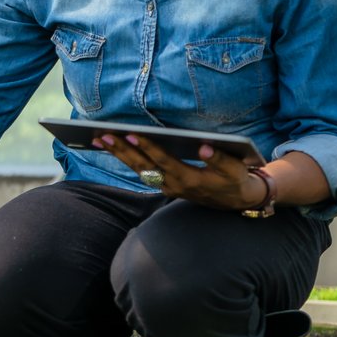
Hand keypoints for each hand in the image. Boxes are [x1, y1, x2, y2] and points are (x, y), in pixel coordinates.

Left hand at [93, 132, 263, 211]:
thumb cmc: (235, 180)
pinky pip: (142, 171)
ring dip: (118, 155)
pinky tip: (114, 147)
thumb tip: (204, 146)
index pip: (163, 161)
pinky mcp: (165, 185)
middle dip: (122, 151)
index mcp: (189, 180)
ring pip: (138, 169)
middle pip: (143, 166)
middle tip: (103, 135)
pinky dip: (126, 159)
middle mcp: (174, 185)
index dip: (147, 148)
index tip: (131, 135)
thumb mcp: (234, 170)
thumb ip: (219, 158)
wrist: (236, 201)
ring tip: (100, 139)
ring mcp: (167, 187)